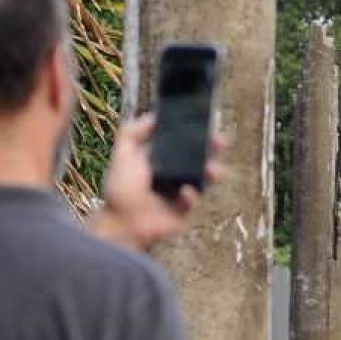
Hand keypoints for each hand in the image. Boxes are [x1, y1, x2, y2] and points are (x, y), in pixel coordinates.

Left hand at [89, 114, 223, 252]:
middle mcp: (173, 173)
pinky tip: (184, 192)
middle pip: (200, 157)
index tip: (207, 124)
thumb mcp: (122, 154)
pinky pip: (195, 200)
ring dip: (213, 171)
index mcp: (161, 158)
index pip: (183, 141)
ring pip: (205, 178)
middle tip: (220, 142)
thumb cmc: (120, 189)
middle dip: (213, 149)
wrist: (120, 222)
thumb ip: (132, 132)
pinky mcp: (184, 211)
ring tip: (211, 169)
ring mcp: (181, 192)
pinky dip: (192, 195)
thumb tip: (153, 116)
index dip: (196, 132)